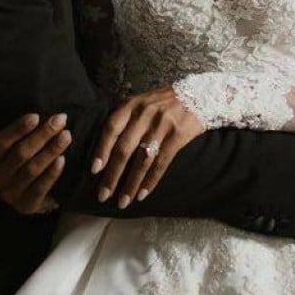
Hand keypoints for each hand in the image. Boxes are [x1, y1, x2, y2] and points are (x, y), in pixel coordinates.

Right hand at [0, 112, 71, 213]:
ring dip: (50, 151)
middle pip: (19, 154)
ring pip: (31, 170)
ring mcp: (10, 195)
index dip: (17, 129)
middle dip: (41, 135)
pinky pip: (40, 189)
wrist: (39, 189)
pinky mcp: (26, 206)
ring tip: (66, 136)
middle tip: (60, 120)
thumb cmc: (23, 157)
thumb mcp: (9, 144)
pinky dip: (52, 173)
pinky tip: (62, 159)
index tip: (36, 116)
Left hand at [92, 87, 204, 208]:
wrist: (200, 94)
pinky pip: (161, 162)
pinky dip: (151, 181)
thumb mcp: (142, 101)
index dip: (101, 149)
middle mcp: (145, 113)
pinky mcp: (178, 135)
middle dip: (112, 174)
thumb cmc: (164, 102)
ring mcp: (162, 124)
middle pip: (124, 148)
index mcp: (132, 104)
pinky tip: (142, 194)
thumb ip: (125, 116)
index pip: (112, 127)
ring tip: (123, 201)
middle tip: (103, 194)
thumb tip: (104, 145)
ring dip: (131, 183)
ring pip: (142, 159)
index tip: (94, 170)